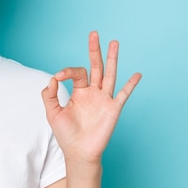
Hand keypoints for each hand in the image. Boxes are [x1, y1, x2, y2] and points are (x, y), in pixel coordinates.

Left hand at [41, 31, 141, 165]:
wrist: (79, 153)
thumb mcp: (52, 113)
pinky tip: (137, 74)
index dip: (67, 71)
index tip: (58, 77)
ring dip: (112, 58)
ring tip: (114, 42)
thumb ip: (49, 95)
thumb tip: (52, 79)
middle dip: (94, 50)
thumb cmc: (66, 134)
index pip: (77, 73)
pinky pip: (123, 94)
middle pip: (96, 66)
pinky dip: (130, 84)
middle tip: (94, 33)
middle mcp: (93, 92)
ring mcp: (104, 99)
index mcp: (79, 92)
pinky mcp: (113, 109)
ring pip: (109, 74)